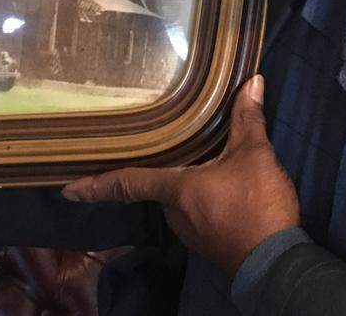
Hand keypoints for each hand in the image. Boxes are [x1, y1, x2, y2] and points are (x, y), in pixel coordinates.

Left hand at [62, 75, 299, 276]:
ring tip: (201, 161)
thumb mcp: (255, 156)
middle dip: (162, 169)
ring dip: (186, 184)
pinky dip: (201, 198)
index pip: (127, 182)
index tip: (68, 190)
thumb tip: (252, 82)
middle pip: (157, 186)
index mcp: (175, 189)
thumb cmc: (257, 207)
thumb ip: (248, 119)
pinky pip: (195, 213)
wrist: (277, 265)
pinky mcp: (207, 243)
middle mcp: (174, 213)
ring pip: (178, 200)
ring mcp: (189, 232)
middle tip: (162, 146)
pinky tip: (219, 186)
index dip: (96, 185)